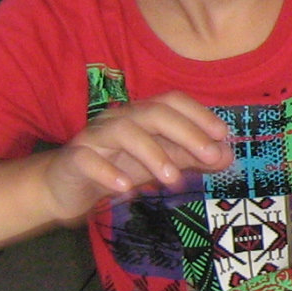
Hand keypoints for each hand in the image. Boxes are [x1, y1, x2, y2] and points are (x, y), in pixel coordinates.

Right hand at [43, 93, 230, 222]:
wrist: (66, 187)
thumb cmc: (117, 168)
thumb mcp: (158, 164)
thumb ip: (189, 158)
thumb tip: (226, 156)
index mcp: (142, 115)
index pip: (172, 101)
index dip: (198, 114)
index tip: (223, 135)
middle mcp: (120, 119)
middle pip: (153, 113)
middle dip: (186, 132)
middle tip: (209, 157)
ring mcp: (95, 137)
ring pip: (123, 131)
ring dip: (153, 153)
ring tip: (173, 179)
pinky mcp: (74, 159)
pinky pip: (88, 160)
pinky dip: (108, 172)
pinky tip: (127, 189)